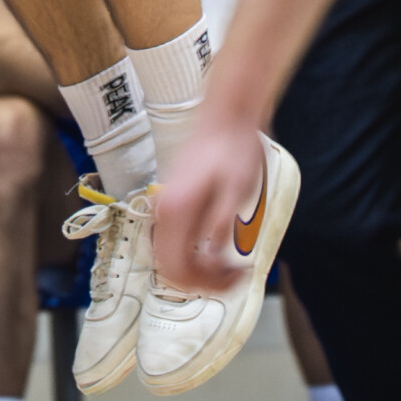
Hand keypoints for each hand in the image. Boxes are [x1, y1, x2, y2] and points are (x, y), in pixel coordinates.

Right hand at [152, 111, 271, 294]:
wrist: (226, 118)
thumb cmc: (233, 149)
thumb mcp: (236, 190)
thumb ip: (220, 225)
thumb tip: (212, 258)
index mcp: (176, 210)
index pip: (177, 267)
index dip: (205, 282)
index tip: (233, 277)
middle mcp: (164, 211)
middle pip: (170, 268)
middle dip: (202, 280)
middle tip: (233, 276)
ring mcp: (166, 207)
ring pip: (170, 257)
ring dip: (198, 269)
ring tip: (228, 265)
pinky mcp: (173, 204)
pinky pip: (176, 242)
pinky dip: (194, 254)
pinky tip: (217, 248)